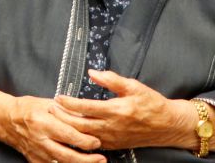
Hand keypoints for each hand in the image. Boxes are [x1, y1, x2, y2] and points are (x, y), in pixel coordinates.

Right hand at [0, 95, 104, 162]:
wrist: (5, 119)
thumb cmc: (25, 109)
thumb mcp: (46, 103)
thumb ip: (66, 112)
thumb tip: (86, 117)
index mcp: (42, 122)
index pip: (69, 135)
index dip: (86, 140)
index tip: (97, 141)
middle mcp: (39, 139)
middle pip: (68, 155)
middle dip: (87, 160)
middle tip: (101, 159)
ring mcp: (37, 152)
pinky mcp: (34, 160)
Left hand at [53, 69, 196, 150]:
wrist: (168, 126)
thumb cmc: (152, 104)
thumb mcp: (134, 86)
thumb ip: (112, 79)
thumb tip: (92, 72)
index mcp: (116, 111)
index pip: (85, 107)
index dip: (68, 102)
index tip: (58, 96)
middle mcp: (112, 127)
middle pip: (79, 124)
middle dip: (62, 116)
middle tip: (50, 107)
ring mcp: (113, 138)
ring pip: (83, 136)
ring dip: (67, 127)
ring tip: (56, 117)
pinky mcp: (114, 145)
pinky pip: (92, 143)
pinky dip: (79, 137)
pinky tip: (70, 130)